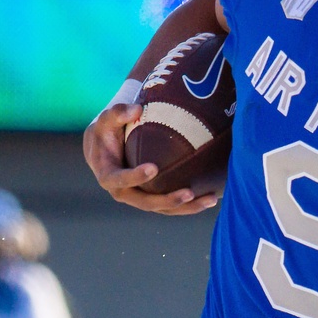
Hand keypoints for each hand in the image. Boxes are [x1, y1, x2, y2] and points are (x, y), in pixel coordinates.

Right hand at [83, 104, 219, 215]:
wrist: (105, 149)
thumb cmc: (106, 131)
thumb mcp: (106, 120)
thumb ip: (117, 112)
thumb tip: (137, 109)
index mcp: (108, 177)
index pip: (121, 180)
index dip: (135, 177)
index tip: (153, 168)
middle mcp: (124, 193)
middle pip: (146, 203)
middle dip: (168, 200)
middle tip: (189, 192)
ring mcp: (139, 198)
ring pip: (164, 209)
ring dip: (187, 207)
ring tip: (211, 199)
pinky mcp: (152, 199)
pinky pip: (172, 206)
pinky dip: (191, 204)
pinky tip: (212, 196)